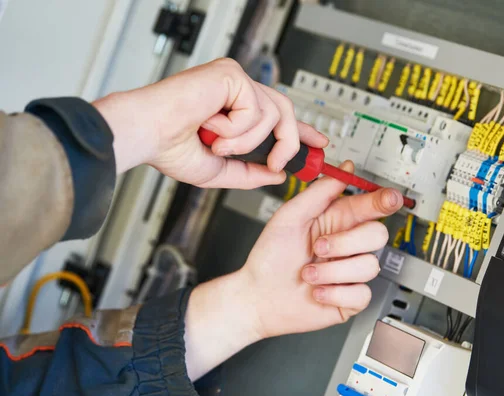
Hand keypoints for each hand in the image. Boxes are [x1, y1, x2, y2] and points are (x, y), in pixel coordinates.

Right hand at [93, 58, 327, 188]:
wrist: (146, 134)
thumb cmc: (169, 147)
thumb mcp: (219, 170)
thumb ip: (250, 173)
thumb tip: (278, 174)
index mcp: (234, 109)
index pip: (278, 114)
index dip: (301, 129)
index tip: (319, 142)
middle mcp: (237, 91)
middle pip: (285, 110)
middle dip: (290, 141)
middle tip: (279, 163)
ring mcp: (235, 80)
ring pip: (273, 114)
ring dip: (247, 141)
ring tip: (217, 144)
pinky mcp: (232, 75)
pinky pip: (255, 110)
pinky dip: (235, 129)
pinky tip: (210, 125)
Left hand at [242, 161, 401, 336]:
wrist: (258, 296)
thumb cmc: (270, 257)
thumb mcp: (290, 216)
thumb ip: (320, 191)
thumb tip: (345, 168)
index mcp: (337, 221)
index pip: (370, 207)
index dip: (383, 201)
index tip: (389, 198)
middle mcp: (347, 246)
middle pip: (377, 234)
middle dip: (346, 242)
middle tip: (318, 248)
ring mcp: (350, 273)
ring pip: (369, 266)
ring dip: (332, 272)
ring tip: (308, 274)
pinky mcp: (350, 299)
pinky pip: (362, 294)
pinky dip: (335, 293)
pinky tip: (317, 292)